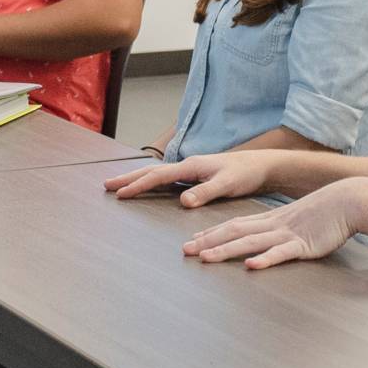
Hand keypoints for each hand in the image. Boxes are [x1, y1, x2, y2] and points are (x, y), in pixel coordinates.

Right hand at [104, 151, 270, 208]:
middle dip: (128, 178)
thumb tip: (183, 201)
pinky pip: (166, 179)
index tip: (120, 194)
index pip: (158, 176)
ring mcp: (190, 170)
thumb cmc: (246, 173)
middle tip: (106, 185)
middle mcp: (187, 165)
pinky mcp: (195, 176)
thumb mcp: (227, 184)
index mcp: (191, 166)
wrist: (261, 166)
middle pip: (151, 171)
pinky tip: (146, 188)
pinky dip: (151, 182)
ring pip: (157, 174)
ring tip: (119, 186)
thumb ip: (206, 192)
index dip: (138, 185)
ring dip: (137, 179)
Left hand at [180, 181, 363, 270]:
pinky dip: (266, 259)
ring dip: (226, 250)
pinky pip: (281, 253)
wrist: (348, 201)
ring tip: (206, 258)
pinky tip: (252, 266)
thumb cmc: (324, 213)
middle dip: (208, 242)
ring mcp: (286, 235)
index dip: (211, 234)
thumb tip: (263, 243)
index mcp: (270, 221)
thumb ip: (279, 231)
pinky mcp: (304, 245)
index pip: (234, 225)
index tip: (192, 242)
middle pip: (234, 232)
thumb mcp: (295, 221)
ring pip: (250, 242)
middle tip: (185, 251)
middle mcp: (273, 226)